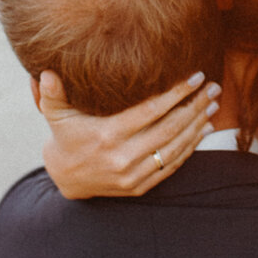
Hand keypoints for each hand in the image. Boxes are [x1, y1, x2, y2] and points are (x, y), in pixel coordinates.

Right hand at [39, 71, 220, 198]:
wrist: (66, 179)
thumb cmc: (65, 137)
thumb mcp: (55, 115)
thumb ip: (51, 93)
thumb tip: (44, 71)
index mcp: (107, 135)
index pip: (151, 111)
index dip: (176, 93)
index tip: (195, 77)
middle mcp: (123, 156)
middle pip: (170, 128)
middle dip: (195, 106)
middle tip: (213, 87)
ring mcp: (133, 174)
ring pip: (175, 147)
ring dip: (197, 125)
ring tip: (213, 105)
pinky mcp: (140, 186)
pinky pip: (172, 165)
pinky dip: (190, 147)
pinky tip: (203, 129)